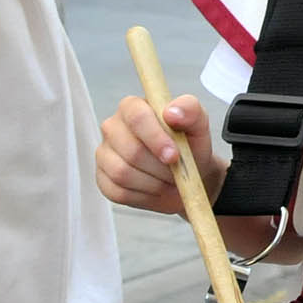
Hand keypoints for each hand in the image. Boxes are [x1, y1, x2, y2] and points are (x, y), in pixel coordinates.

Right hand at [95, 92, 225, 215]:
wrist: (187, 173)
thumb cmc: (190, 144)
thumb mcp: (198, 124)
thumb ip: (190, 110)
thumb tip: (171, 112)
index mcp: (132, 107)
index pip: (137, 117)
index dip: (156, 138)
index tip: (174, 155)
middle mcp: (113, 127)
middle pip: (131, 150)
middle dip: (160, 167)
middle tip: (178, 171)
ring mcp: (104, 154)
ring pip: (123, 173)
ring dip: (154, 183)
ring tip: (169, 180)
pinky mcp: (104, 179)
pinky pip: (119, 192)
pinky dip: (143, 196)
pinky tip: (156, 189)